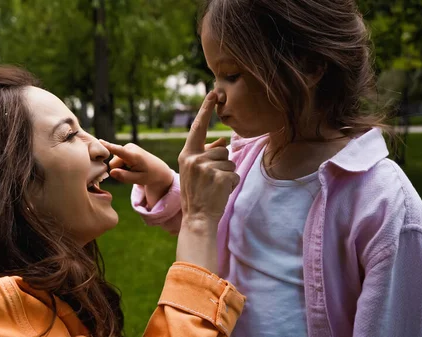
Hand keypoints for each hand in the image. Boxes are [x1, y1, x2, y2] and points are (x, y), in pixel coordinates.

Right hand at [100, 140, 173, 207]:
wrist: (158, 168)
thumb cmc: (149, 175)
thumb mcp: (139, 180)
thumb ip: (125, 177)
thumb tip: (111, 172)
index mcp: (134, 156)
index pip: (119, 151)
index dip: (109, 146)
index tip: (100, 141)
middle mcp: (130, 148)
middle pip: (113, 163)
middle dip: (119, 170)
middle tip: (132, 173)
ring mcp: (127, 146)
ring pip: (114, 162)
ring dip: (121, 167)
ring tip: (133, 169)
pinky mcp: (125, 148)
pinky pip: (116, 159)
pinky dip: (122, 164)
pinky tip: (131, 165)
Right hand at [176, 92, 239, 272]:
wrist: (197, 218)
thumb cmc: (198, 194)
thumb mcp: (196, 171)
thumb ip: (207, 155)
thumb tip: (223, 141)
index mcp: (187, 154)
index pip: (198, 128)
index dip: (206, 110)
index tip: (214, 93)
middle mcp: (194, 158)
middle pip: (222, 150)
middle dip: (223, 164)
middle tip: (211, 181)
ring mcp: (205, 168)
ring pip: (230, 161)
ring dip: (228, 174)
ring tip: (215, 187)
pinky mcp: (218, 177)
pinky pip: (235, 173)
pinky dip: (232, 183)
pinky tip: (221, 192)